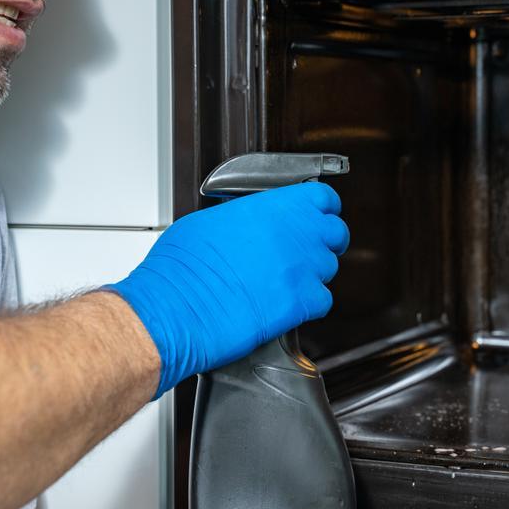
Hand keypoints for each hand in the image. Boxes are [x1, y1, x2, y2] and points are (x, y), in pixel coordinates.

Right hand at [108, 183, 348, 398]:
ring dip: (313, 274)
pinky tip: (286, 305)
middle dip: (325, 241)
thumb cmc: (180, 269)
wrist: (173, 309)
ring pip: (328, 268)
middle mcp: (292, 234)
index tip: (317, 215)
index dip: (322, 209)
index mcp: (271, 208)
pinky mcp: (300, 303)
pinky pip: (323, 300)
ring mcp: (300, 268)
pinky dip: (310, 304)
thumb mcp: (208, 222)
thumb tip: (252, 223)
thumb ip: (245, 217)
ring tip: (284, 282)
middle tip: (307, 251)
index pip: (322, 198)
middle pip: (335, 233)